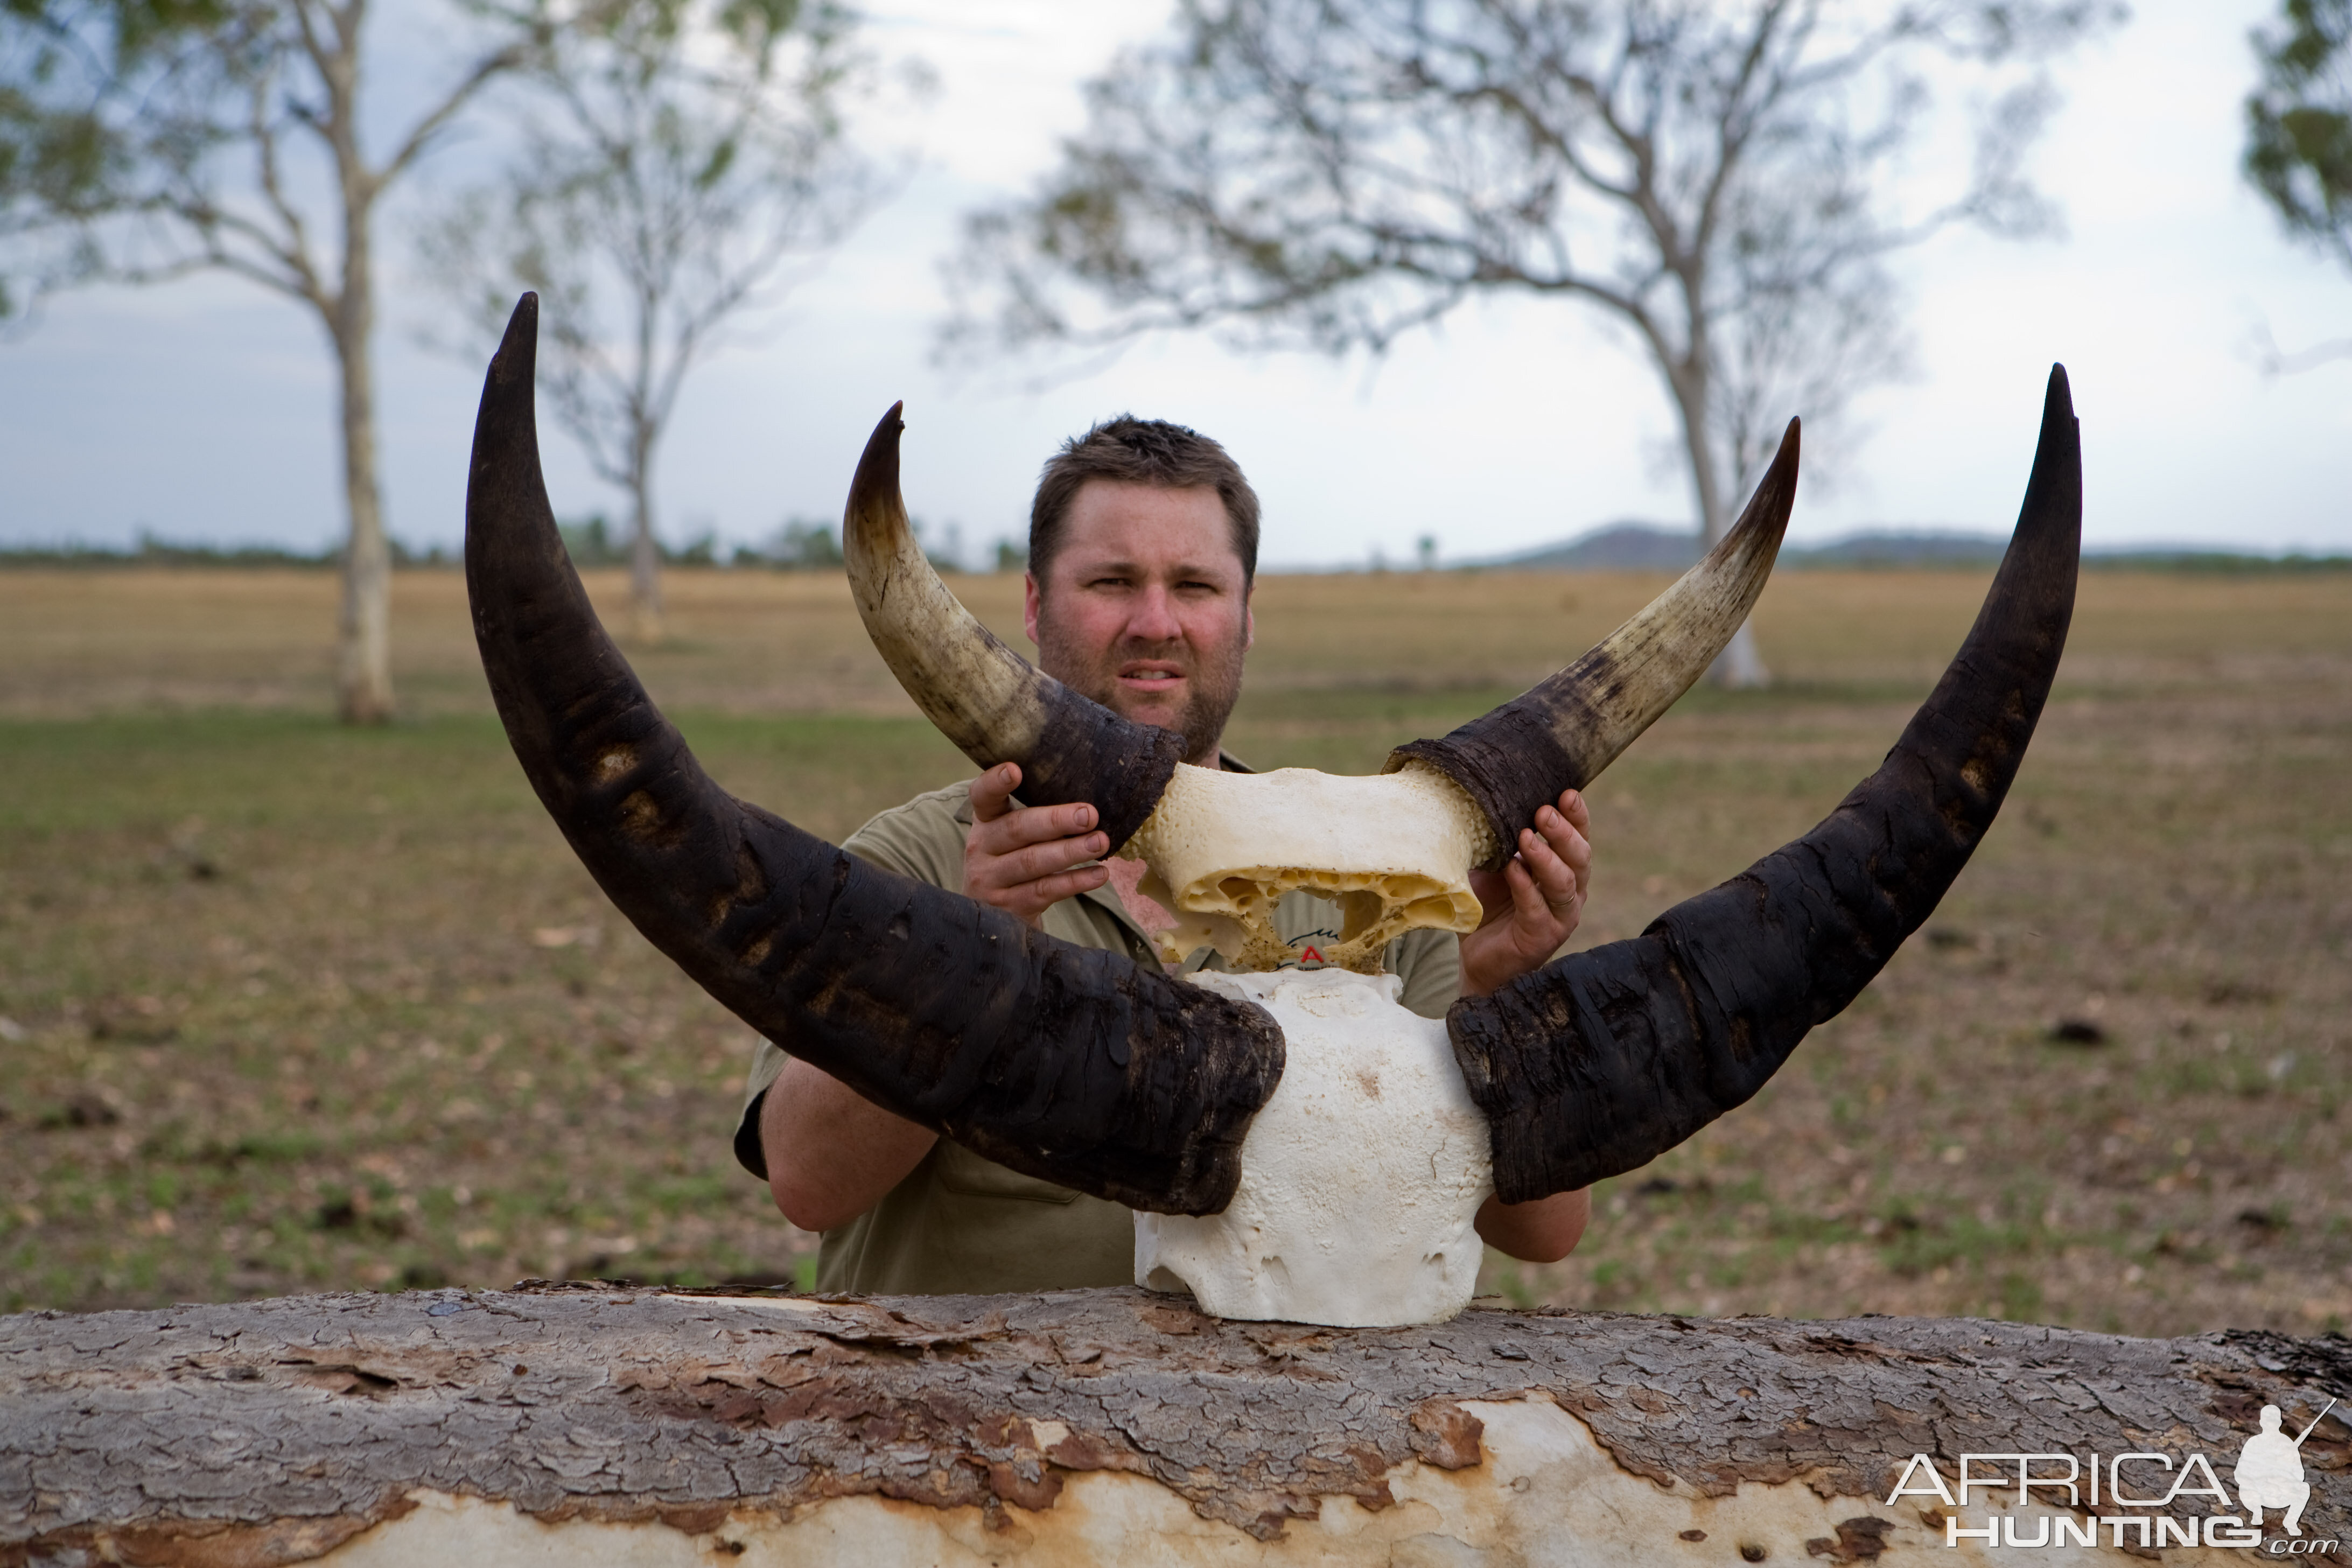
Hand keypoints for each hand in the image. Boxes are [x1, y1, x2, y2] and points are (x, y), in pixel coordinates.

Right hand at [964, 762, 1109, 927]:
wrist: (993, 915)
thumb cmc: (1012, 860)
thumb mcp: (1011, 835)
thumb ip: (1037, 816)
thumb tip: (1088, 805)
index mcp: (984, 821)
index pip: (982, 796)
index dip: (995, 783)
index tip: (1014, 770)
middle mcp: (981, 848)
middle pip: (1017, 829)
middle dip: (1055, 821)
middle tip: (1089, 815)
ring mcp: (990, 880)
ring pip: (1031, 862)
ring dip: (1070, 851)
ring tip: (1100, 842)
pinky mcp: (1008, 908)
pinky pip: (1044, 890)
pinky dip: (1074, 882)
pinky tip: (1099, 874)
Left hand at [1458, 789, 1589, 998]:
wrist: (1476, 954)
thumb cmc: (1489, 903)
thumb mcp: (1494, 863)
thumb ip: (1500, 838)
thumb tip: (1489, 799)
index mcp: (1564, 868)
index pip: (1579, 837)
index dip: (1577, 816)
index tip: (1566, 792)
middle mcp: (1571, 891)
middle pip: (1580, 857)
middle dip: (1563, 832)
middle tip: (1543, 812)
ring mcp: (1560, 916)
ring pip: (1566, 883)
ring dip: (1546, 858)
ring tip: (1525, 838)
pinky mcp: (1543, 937)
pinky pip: (1538, 908)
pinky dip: (1525, 887)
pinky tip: (1511, 869)